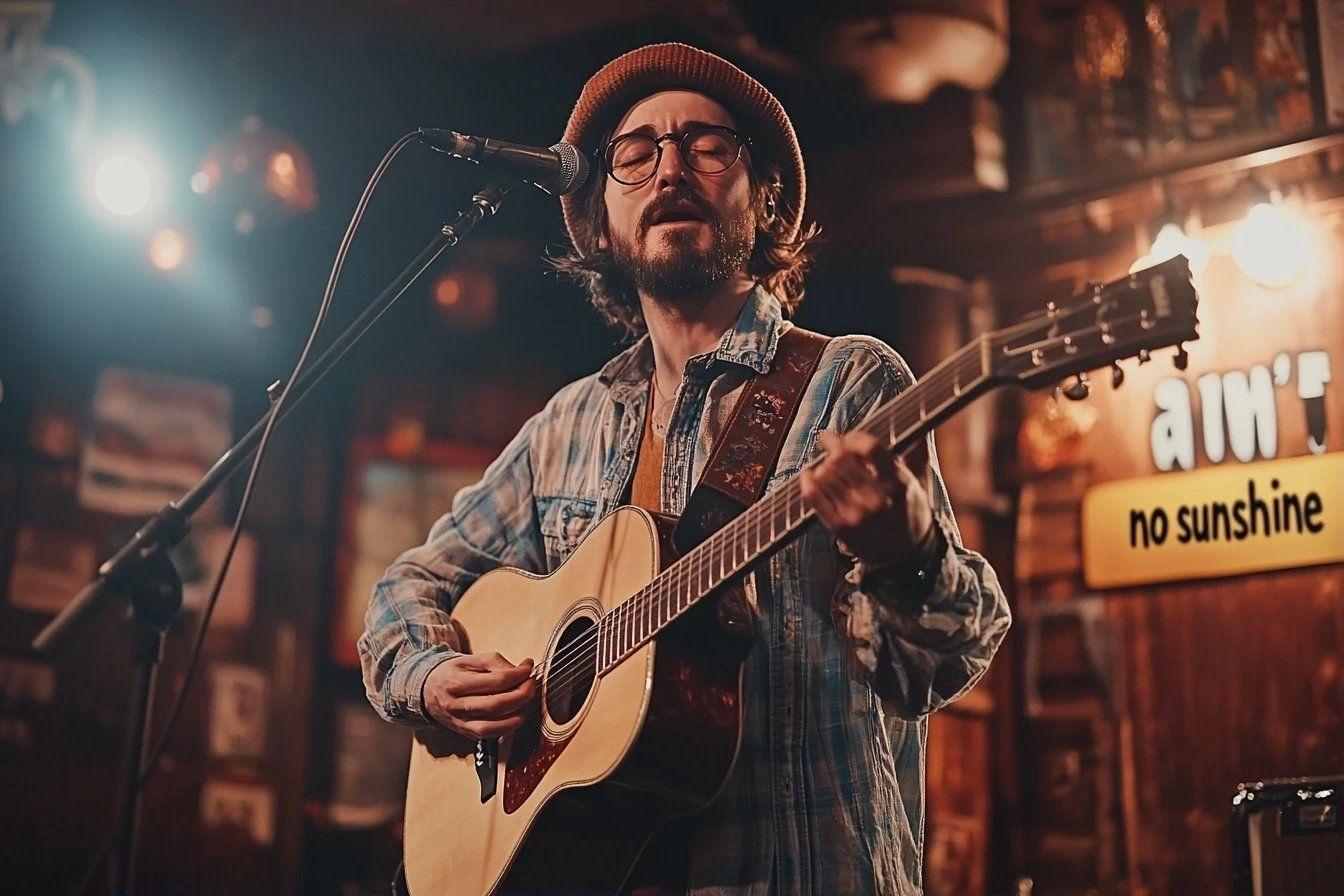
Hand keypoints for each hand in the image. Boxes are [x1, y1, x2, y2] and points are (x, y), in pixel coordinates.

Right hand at [422, 652, 537, 738]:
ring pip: (494, 725)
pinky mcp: (465, 732)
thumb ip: (496, 662)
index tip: (528, 668)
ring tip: (526, 702)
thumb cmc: (451, 672)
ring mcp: (460, 722)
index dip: (518, 675)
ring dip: (518, 714)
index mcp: (456, 681)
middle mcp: (456, 704)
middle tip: (532, 685)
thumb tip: (523, 668)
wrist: (426, 690)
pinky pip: (490, 735)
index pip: (495, 681)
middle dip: (522, 695)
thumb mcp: (469, 659)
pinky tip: (516, 716)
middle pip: (497, 704)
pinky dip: (508, 728)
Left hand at [800, 430, 935, 565]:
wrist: (905, 555)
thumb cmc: (907, 511)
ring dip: (821, 464)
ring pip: (824, 474)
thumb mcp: (914, 481)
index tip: (847, 436)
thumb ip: (912, 453)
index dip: (853, 436)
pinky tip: (810, 475)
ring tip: (825, 465)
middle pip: (842, 458)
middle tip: (828, 441)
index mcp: (897, 482)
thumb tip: (922, 426)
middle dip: (832, 445)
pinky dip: (807, 480)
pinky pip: (813, 495)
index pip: (869, 446)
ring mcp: (856, 514)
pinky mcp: (839, 527)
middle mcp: (876, 498)